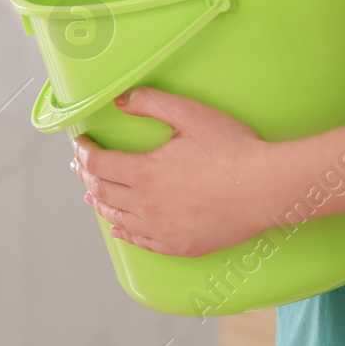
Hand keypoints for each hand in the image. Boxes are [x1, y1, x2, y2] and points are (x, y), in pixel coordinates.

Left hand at [70, 86, 279, 257]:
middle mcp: (145, 205)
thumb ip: (151, 103)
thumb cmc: (231, 149)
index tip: (81, 145)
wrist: (264, 188)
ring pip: (118, 218)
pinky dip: (124, 232)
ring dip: (101, 204)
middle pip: (103, 191)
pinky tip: (119, 228)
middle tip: (80, 167)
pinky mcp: (178, 245)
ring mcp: (161, 230)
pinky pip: (140, 241)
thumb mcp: (190, 114)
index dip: (85, 152)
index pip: (100, 163)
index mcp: (144, 173)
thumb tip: (119, 99)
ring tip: (91, 195)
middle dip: (88, 176)